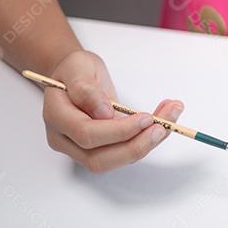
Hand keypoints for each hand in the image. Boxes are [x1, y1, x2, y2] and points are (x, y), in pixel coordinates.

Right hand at [42, 49, 183, 172]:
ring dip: (147, 143)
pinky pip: (124, 150)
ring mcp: (81, 147)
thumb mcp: (78, 67)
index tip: (145, 118)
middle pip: (99, 158)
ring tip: (171, 118)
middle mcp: (65, 139)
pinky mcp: (100, 147)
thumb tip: (103, 113)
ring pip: (115, 159)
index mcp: (56, 117)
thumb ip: (87, 89)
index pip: (86, 134)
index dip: (118, 130)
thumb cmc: (74, 70)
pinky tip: (166, 119)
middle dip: (136, 145)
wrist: (74, 76)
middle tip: (164, 126)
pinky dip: (147, 137)